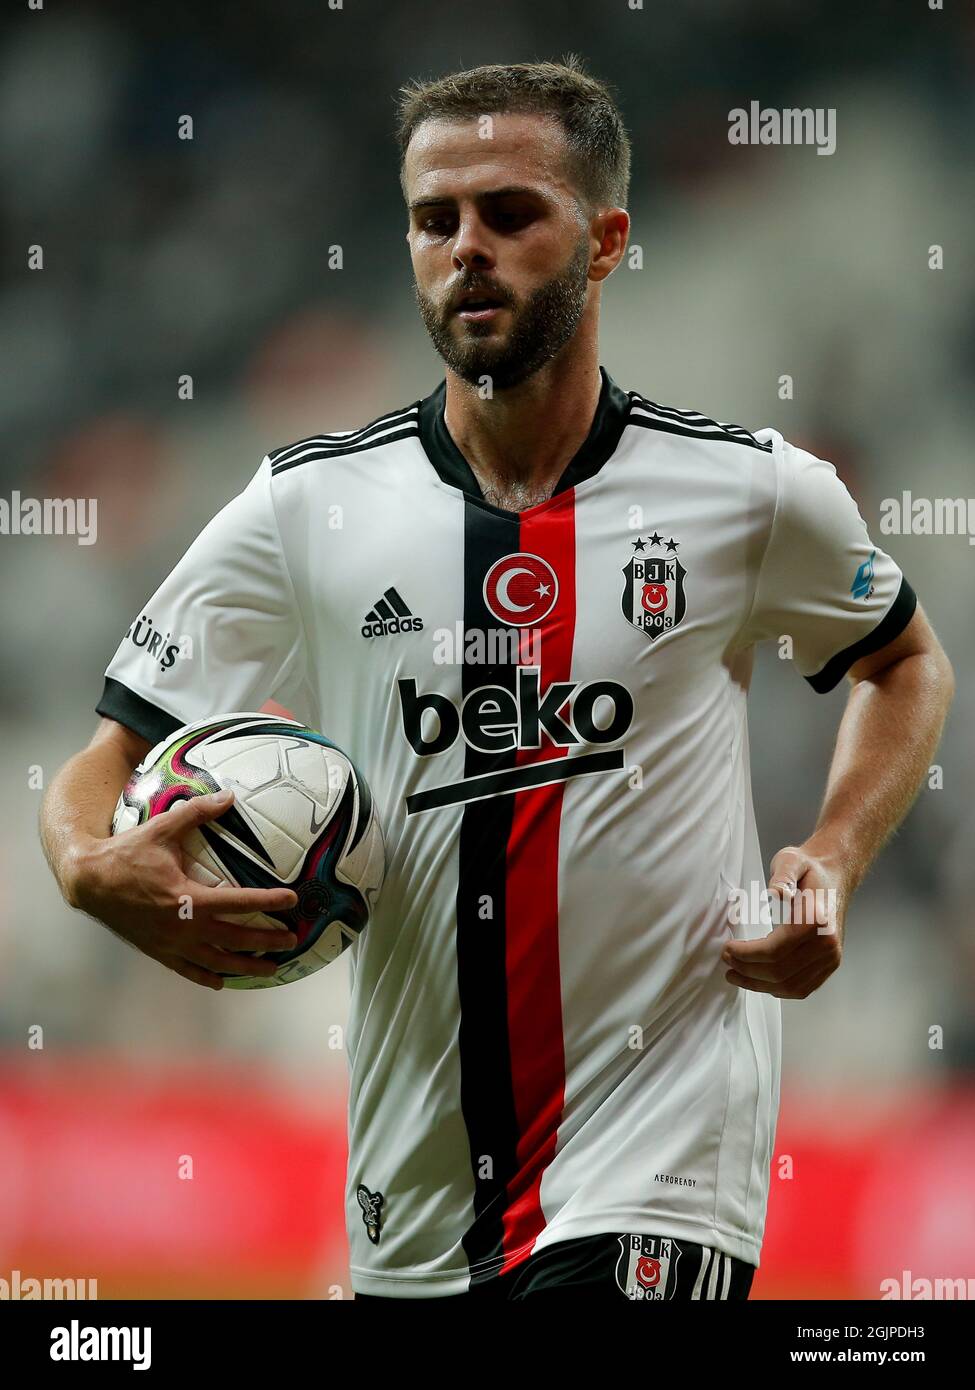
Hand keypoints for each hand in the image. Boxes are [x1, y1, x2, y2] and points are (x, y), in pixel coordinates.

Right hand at [66, 790, 298, 989]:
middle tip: (292, 941)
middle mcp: (181, 926)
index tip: (292, 901)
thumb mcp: (162, 828)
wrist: (88, 881)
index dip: (268, 902)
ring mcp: (169, 943)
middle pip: (234, 939)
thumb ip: (197, 812)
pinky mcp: (157, 951)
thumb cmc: (126, 853)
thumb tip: (230, 795)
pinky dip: (207, 976)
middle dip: (266, 941)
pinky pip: (187, 969)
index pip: (238, 901)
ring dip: (245, 966)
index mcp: (186, 897)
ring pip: (215, 962)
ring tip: (270, 968)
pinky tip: (222, 981)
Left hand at [722, 844, 846, 999]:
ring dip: (759, 985)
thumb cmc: (810, 868)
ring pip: (790, 986)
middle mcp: (827, 944)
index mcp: (816, 921)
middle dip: (747, 970)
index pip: (775, 950)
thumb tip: (775, 892)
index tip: (727, 948)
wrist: (836, 874)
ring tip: (736, 975)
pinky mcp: (831, 964)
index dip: (746, 954)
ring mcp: (831, 957)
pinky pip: (803, 988)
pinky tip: (760, 981)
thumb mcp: (792, 860)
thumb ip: (783, 875)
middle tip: (727, 960)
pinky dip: (778, 989)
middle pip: (780, 972)